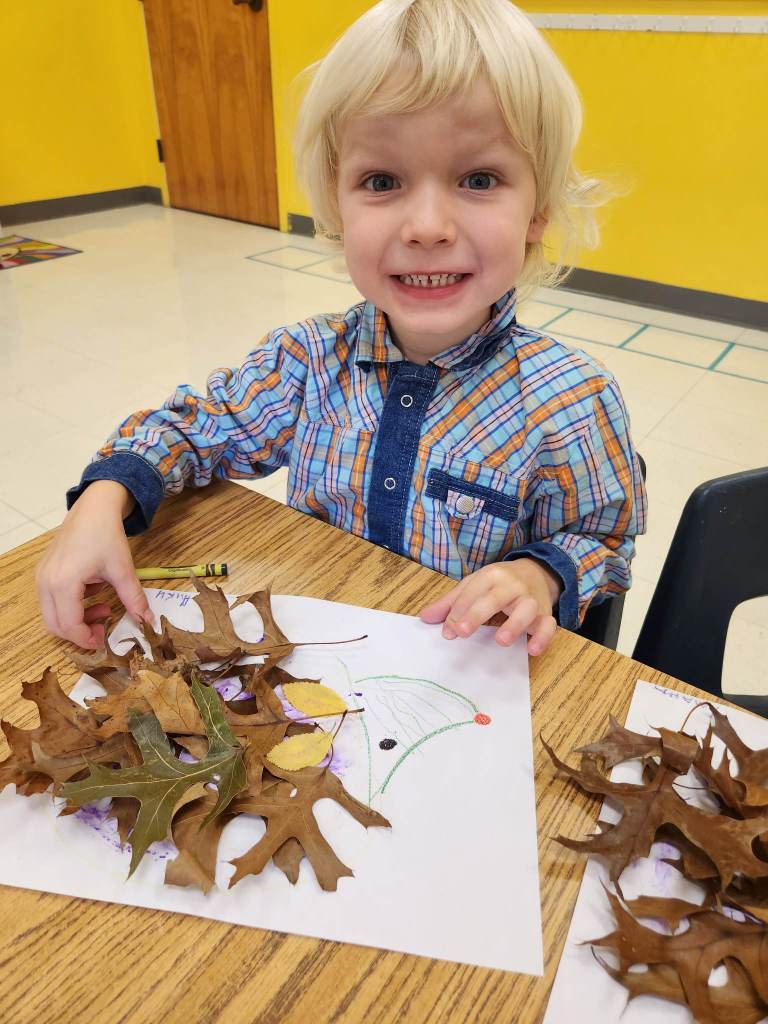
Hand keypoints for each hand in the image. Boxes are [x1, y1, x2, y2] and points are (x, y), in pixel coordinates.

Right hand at [35, 481, 151, 648]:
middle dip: (80, 632)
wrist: (94, 506)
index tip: (105, 639)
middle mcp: (46, 582)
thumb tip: (147, 620)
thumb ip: (134, 599)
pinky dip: (72, 604)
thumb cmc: (106, 534)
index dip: (88, 638)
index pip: (70, 625)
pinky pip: (53, 599)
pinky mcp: (44, 572)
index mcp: (63, 583)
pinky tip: (94, 589)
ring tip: (104, 605)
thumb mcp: (123, 569)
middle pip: (55, 625)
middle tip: (104, 627)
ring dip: (77, 618)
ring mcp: (42, 576)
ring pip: (52, 614)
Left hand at [419, 558, 560, 655]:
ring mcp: (531, 599)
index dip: (458, 611)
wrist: (536, 572)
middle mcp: (512, 586)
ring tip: (501, 640)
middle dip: (478, 614)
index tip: (448, 631)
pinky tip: (532, 649)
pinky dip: (543, 636)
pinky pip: (549, 624)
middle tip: (462, 631)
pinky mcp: (546, 614)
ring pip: (527, 609)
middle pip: (495, 598)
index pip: (472, 592)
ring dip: (515, 624)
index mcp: (491, 576)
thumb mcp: (474, 586)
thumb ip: (450, 603)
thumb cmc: (498, 583)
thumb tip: (425, 618)